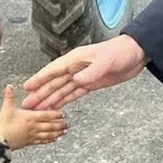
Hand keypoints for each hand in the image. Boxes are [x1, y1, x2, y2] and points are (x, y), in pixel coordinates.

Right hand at [0, 85, 66, 148]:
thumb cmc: (4, 125)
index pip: (46, 115)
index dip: (56, 114)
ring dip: (57, 133)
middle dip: (60, 124)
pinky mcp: (29, 142)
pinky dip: (49, 140)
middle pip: (50, 125)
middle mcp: (34, 126)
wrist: (0, 141)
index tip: (63, 114)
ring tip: (64, 132)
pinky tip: (54, 140)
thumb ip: (9, 96)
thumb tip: (9, 86)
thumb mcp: (6, 108)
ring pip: (48, 134)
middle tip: (67, 124)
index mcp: (30, 117)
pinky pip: (42, 141)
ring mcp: (33, 135)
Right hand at [22, 35, 147, 110]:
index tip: (27, 87)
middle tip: (27, 105)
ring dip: (49, 99)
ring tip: (37, 109)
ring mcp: (82, 76)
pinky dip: (63, 100)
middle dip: (40, 94)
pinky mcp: (91, 83)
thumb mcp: (106, 61)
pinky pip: (73, 93)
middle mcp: (75, 68)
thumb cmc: (120, 52)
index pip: (53, 71)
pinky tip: (55, 106)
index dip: (39, 79)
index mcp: (75, 60)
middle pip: (54, 83)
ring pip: (62, 90)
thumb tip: (76, 80)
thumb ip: (91, 71)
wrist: (135, 54)